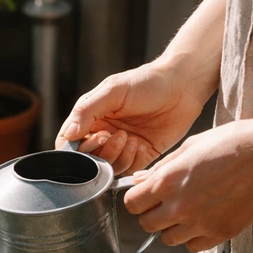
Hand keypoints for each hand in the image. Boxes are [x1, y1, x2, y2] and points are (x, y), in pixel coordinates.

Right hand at [57, 61, 209, 174]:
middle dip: (98, 154)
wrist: (183, 86)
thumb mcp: (113, 90)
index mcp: (90, 118)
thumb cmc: (147, 82)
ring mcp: (120, 147)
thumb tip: (69, 135)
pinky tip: (140, 144)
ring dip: (115, 157)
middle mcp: (102, 134)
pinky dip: (130, 161)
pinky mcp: (139, 156)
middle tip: (114, 135)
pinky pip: (126, 171)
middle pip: (86, 161)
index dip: (75, 150)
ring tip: (129, 137)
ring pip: (105, 169)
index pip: (68, 144)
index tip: (94, 137)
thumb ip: (87, 111)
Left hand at [124, 119, 252, 251]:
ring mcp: (198, 223)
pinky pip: (192, 246)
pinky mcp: (219, 234)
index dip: (138, 199)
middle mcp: (178, 206)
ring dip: (173, 227)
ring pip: (167, 239)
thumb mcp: (192, 145)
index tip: (147, 196)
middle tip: (170, 203)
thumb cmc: (235, 142)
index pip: (132, 204)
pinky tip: (205, 220)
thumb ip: (163, 166)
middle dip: (154, 214)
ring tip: (192, 210)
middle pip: (146, 224)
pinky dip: (194, 237)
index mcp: (167, 181)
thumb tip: (140, 180)